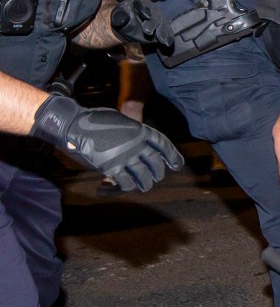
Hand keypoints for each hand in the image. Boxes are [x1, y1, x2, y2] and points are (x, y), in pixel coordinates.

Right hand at [30, 95, 183, 191]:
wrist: (75, 124)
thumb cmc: (97, 120)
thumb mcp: (122, 121)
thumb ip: (134, 132)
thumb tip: (141, 143)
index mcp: (141, 130)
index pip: (163, 144)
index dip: (172, 155)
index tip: (177, 165)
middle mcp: (137, 144)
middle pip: (155, 162)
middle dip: (158, 172)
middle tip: (157, 177)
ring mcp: (126, 156)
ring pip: (143, 175)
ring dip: (146, 183)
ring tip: (145, 186)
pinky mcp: (112, 167)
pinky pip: (126, 181)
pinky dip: (129, 186)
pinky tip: (128, 186)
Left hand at [111, 0, 172, 46]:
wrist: (126, 25)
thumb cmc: (121, 18)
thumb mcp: (118, 16)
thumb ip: (120, 16)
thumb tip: (124, 18)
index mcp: (141, 2)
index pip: (143, 6)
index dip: (143, 12)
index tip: (141, 19)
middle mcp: (152, 9)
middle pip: (156, 15)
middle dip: (154, 24)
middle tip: (148, 33)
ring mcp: (159, 18)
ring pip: (164, 24)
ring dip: (164, 32)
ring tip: (162, 41)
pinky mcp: (162, 27)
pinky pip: (168, 31)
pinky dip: (169, 37)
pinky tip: (167, 44)